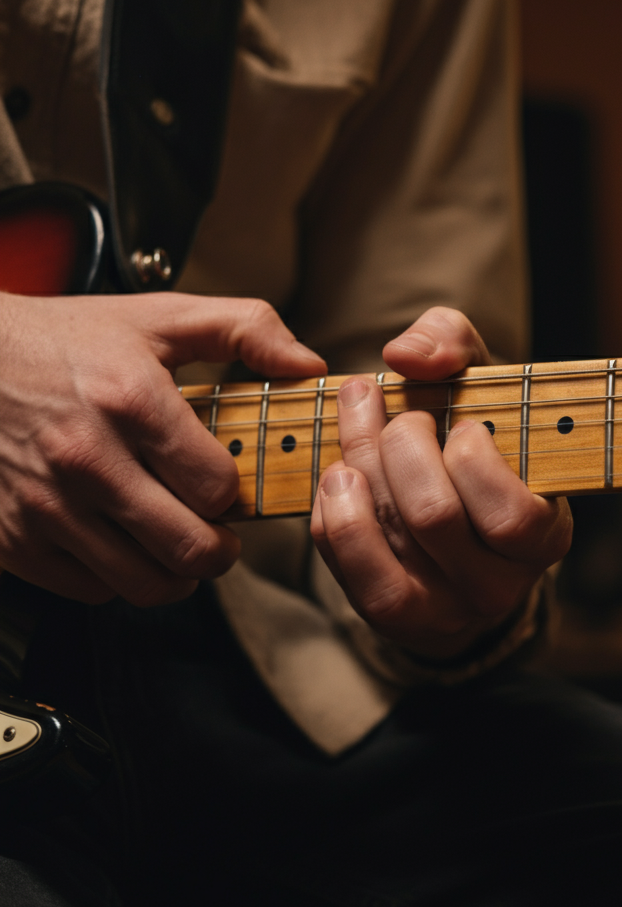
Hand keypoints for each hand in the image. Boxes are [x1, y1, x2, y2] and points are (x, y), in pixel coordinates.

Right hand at [0, 292, 325, 605]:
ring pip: (145, 583)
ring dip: (176, 571)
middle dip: (221, 546)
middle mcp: (88, 459)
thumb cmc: (67, 340)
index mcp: (133, 402)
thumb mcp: (160, 316)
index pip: (219, 487)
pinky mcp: (12, 536)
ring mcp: (46, 504)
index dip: (236, 491)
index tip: (228, 484)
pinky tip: (122, 543)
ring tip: (178, 544)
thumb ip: (246, 330)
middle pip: (191, 547)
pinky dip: (117, 578)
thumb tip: (307, 365)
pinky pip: (91, 590)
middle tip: (220, 532)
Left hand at [311, 307, 571, 659]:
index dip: (474, 458)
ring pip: (390, 536)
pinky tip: (337, 476)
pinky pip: (352, 566)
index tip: (462, 424)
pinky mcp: (393, 617)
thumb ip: (453, 343)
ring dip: (361, 465)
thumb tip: (405, 356)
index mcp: (544, 537)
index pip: (512, 516)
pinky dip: (334, 512)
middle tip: (403, 415)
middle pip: (435, 515)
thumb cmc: (473, 439)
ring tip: (357, 426)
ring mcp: (444, 609)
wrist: (456, 523)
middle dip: (403, 443)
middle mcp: (500, 585)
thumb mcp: (479, 381)